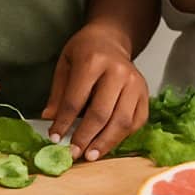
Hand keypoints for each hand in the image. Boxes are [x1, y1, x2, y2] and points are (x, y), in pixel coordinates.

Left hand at [42, 25, 149, 161]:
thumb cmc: (85, 51)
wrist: (112, 38)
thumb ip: (58, 93)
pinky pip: (135, 122)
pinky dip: (121, 137)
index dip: (64, 122)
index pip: (75, 99)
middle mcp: (118, 72)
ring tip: (91, 155)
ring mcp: (135, 84)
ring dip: (105, 143)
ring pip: (122, 122)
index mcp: (93, 61)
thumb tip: (49, 119)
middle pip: (101, 113)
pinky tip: (107, 144)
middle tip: (74, 153)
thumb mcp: (65, 64)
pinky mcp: (145, 94)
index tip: (54, 138)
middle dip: (85, 137)